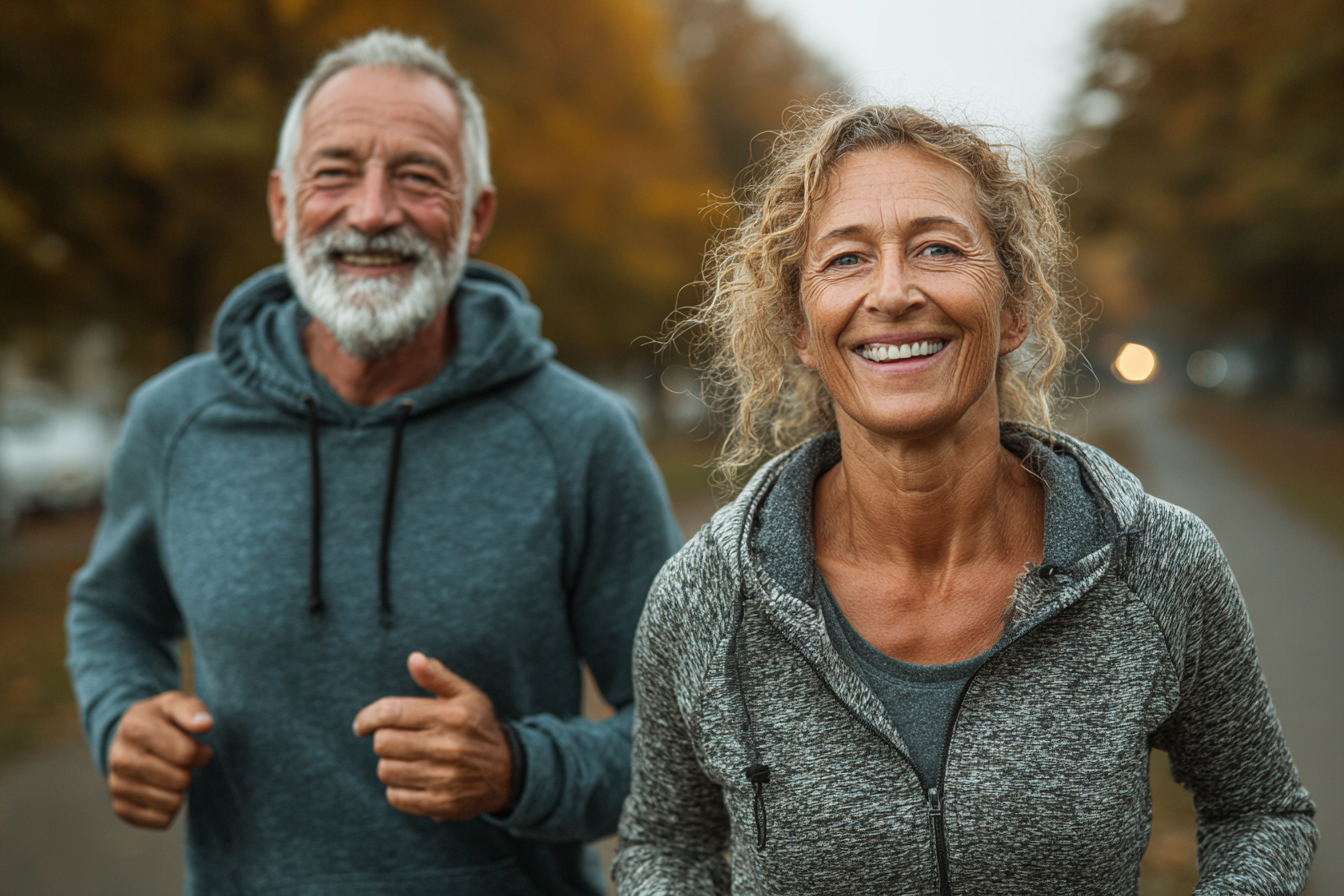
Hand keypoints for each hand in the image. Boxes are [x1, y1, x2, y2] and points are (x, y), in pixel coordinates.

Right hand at [107, 691, 213, 828]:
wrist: (131, 738)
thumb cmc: (162, 720)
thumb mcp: (175, 704)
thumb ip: (192, 710)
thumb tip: (205, 724)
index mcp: (134, 726)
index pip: (186, 754)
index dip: (201, 753)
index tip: (198, 749)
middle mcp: (119, 757)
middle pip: (180, 781)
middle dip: (190, 771)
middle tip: (182, 763)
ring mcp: (116, 784)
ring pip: (173, 803)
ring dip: (181, 790)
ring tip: (171, 774)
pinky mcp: (120, 807)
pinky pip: (162, 821)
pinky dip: (171, 809)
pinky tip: (163, 790)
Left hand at [353, 652, 512, 819]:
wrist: (508, 772)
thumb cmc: (479, 727)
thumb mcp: (466, 696)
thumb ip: (437, 677)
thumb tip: (413, 658)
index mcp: (450, 716)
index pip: (391, 712)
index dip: (368, 717)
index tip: (361, 725)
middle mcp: (447, 747)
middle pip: (383, 743)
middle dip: (384, 740)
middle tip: (397, 740)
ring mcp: (443, 778)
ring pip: (386, 770)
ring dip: (390, 764)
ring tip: (407, 759)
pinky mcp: (440, 804)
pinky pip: (396, 797)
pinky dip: (398, 788)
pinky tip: (413, 779)